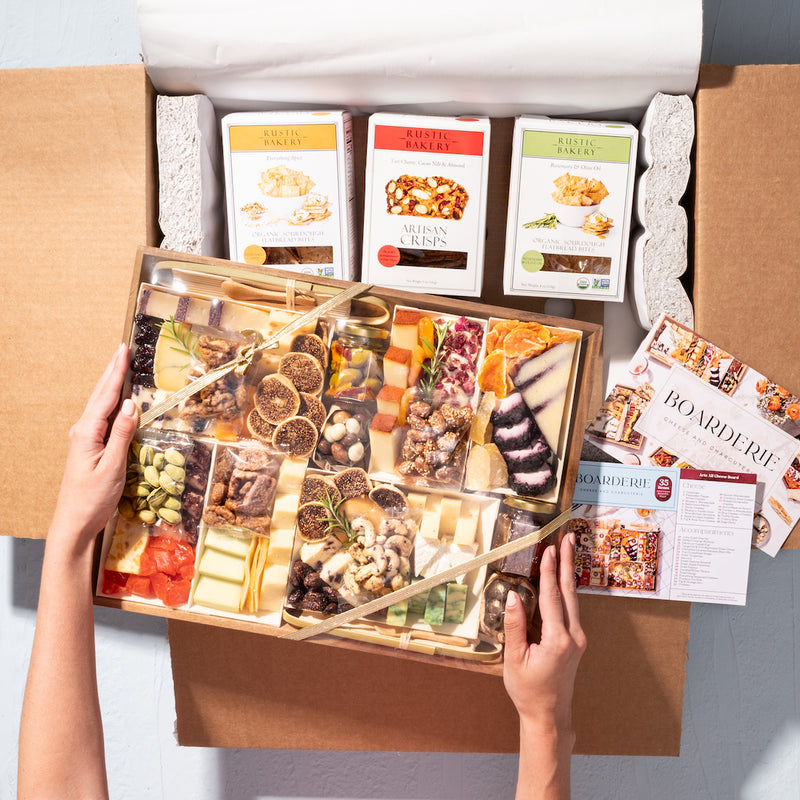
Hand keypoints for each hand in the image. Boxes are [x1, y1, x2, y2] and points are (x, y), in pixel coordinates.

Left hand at [49, 344, 137, 549]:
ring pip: (101, 405)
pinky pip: (104, 418)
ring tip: (121, 368)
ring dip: (111, 385)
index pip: (107, 396)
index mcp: (88, 432)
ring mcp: (85, 439)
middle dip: (112, 372)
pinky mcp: (90, 448)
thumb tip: (132, 404)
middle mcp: (84, 431)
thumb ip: (123, 434)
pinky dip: (112, 403)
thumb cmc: (93, 499)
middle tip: (122, 350)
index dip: (116, 372)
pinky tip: (119, 402)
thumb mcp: (112, 466)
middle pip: (101, 395)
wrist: (74, 523)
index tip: (123, 350)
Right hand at [503, 532, 585, 732]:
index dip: (549, 571)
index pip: (552, 597)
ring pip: (573, 599)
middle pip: (569, 592)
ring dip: (568, 573)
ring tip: (567, 550)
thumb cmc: (529, 691)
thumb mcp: (515, 659)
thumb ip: (514, 625)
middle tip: (567, 538)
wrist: (549, 716)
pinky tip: (564, 578)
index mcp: (557, 640)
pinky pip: (572, 609)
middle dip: (567, 563)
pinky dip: (567, 589)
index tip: (548, 549)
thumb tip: (513, 596)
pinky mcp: (576, 641)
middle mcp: (573, 636)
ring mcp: (578, 638)